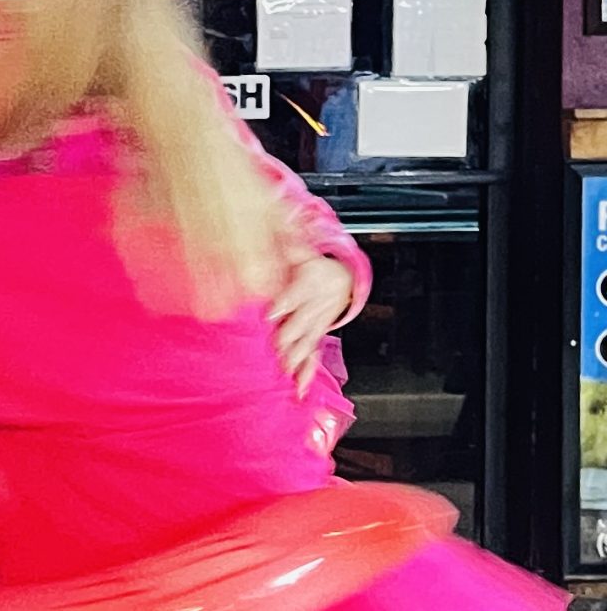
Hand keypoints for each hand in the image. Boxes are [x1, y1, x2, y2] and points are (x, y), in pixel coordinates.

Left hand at [268, 252, 353, 396]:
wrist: (341, 280)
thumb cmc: (311, 267)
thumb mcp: (302, 251)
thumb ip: (289, 240)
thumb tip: (284, 219)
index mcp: (309, 286)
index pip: (295, 296)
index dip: (284, 305)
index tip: (270, 315)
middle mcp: (315, 309)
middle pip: (299, 326)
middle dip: (287, 339)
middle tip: (273, 353)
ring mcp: (316, 327)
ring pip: (306, 345)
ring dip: (296, 361)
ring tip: (285, 376)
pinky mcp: (316, 339)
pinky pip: (312, 359)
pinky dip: (307, 375)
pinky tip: (300, 391)